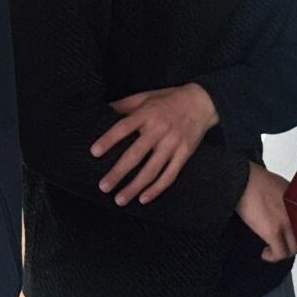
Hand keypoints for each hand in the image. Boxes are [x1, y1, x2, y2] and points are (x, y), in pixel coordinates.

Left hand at [92, 84, 218, 205]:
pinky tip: (143, 198)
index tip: (94, 152)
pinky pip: (170, 175)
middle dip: (118, 172)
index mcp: (147, 114)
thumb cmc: (168, 99)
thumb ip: (124, 105)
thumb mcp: (146, 96)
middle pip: (136, 154)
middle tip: (103, 186)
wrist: (202, 102)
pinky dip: (157, 189)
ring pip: (152, 170)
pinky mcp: (184, 154)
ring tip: (119, 200)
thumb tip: (101, 111)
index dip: (109, 139)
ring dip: (135, 187)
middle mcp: (159, 129)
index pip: (124, 127)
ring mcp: (173, 143)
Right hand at [236, 163, 296, 262]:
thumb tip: (284, 209)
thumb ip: (287, 199)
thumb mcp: (280, 185)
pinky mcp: (272, 230)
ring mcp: (286, 222)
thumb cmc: (255, 180)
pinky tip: (266, 254)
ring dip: (284, 251)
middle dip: (294, 244)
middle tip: (284, 245)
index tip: (292, 235)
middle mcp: (296, 212)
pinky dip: (273, 257)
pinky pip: (279, 252)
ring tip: (275, 250)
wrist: (243, 179)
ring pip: (294, 247)